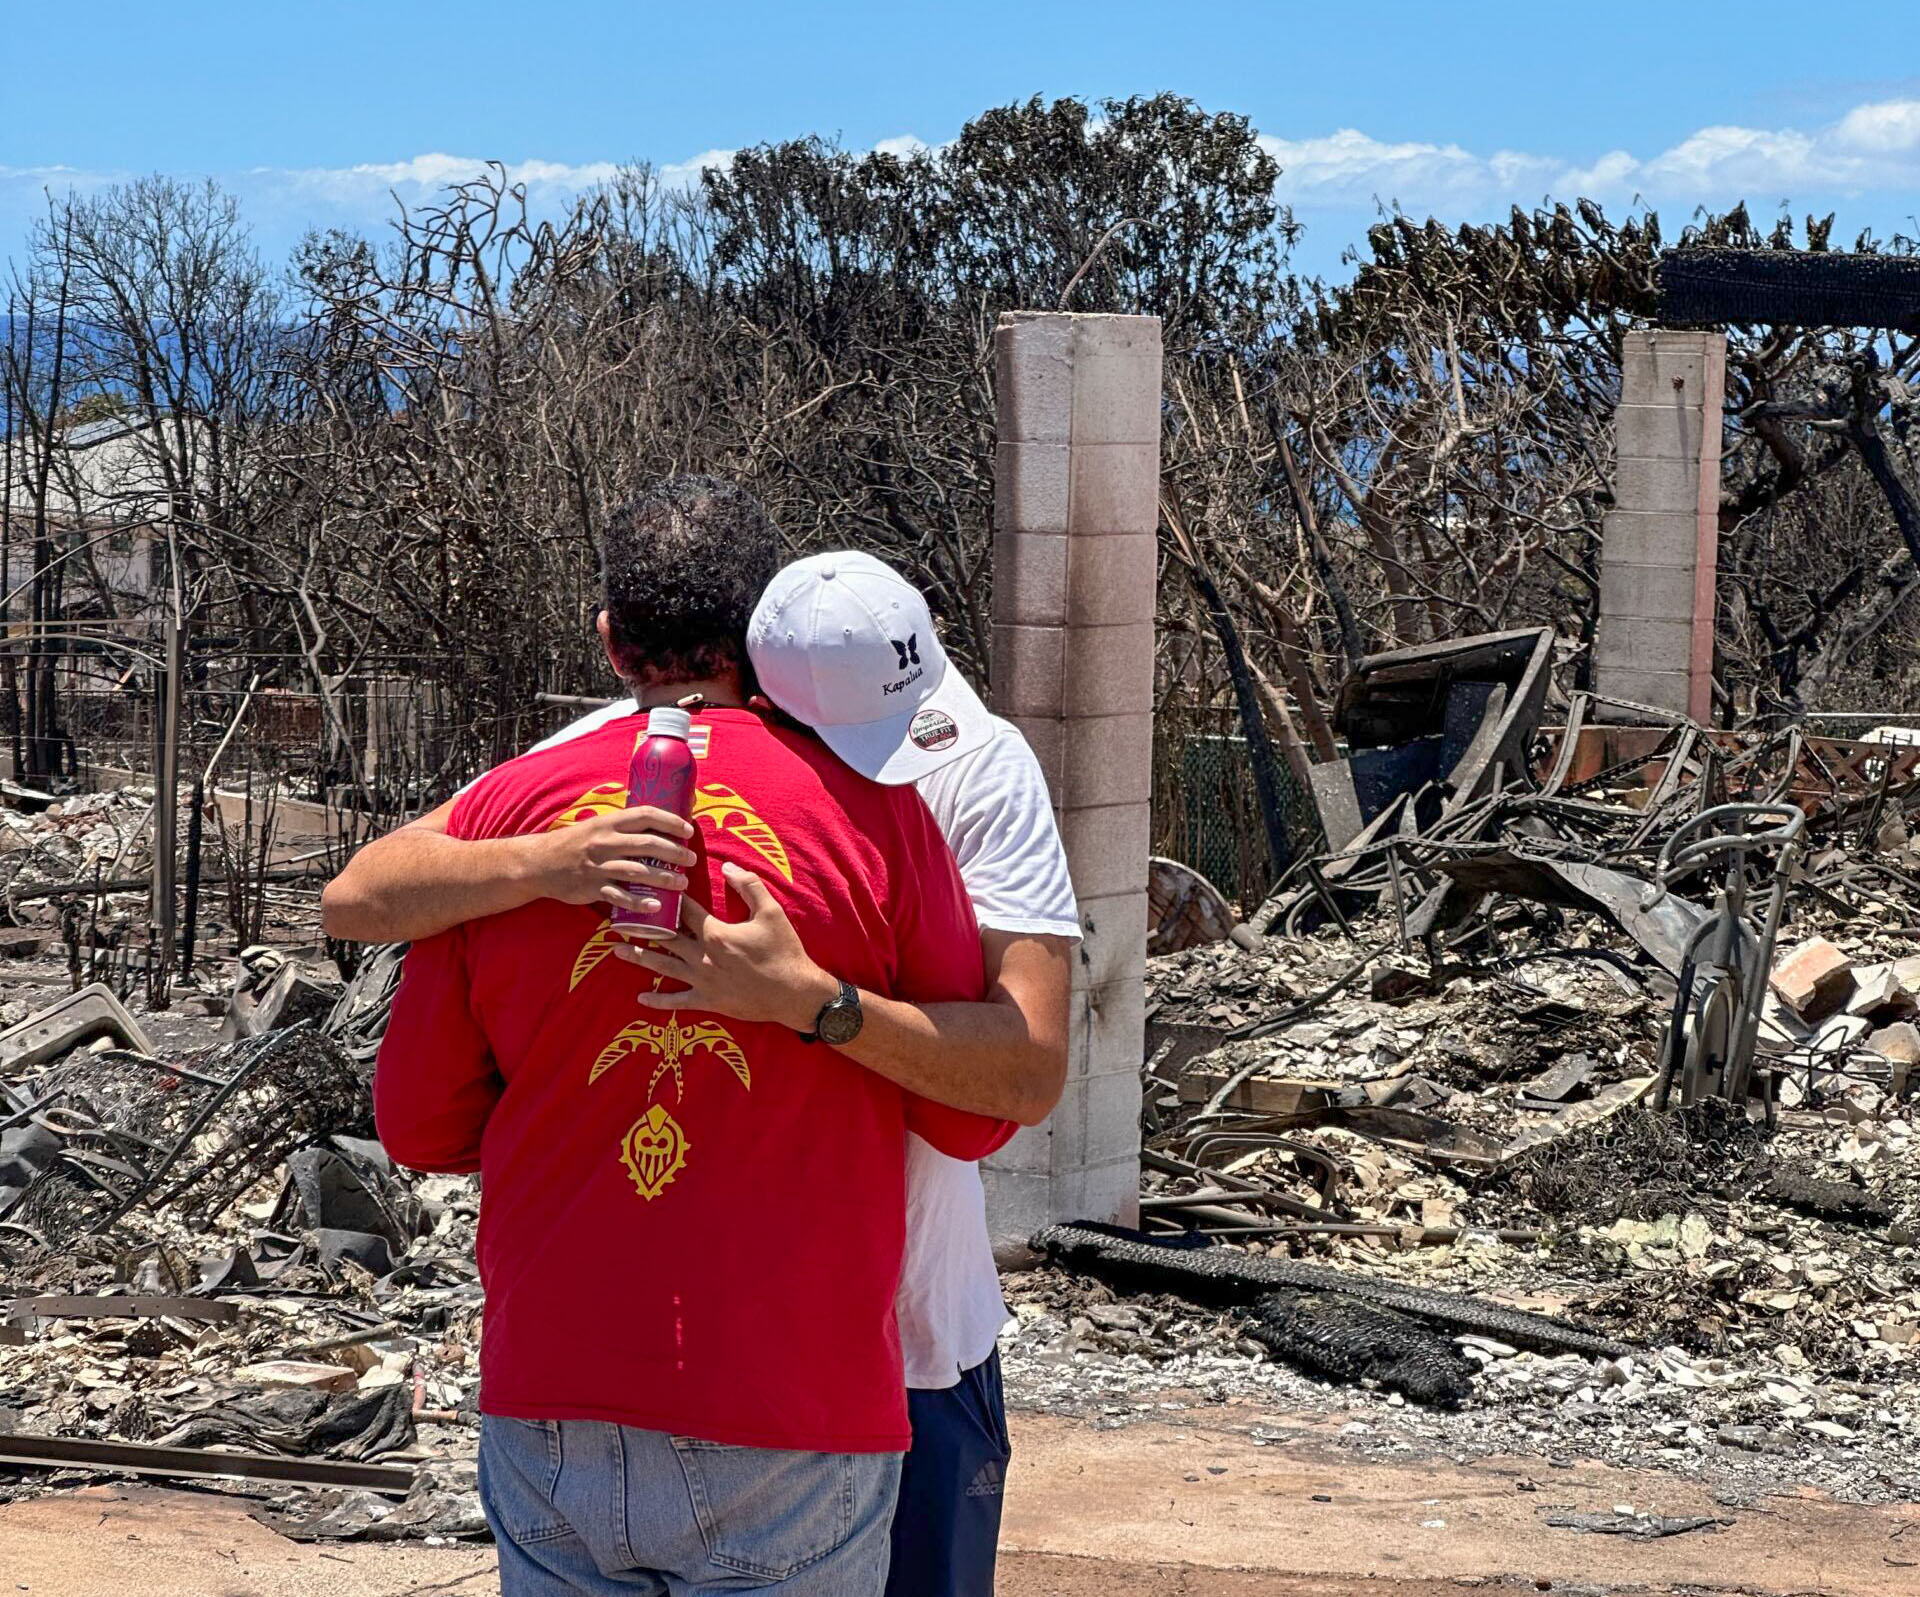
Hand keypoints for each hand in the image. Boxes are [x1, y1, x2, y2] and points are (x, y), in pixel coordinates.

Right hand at [524, 806, 697, 914]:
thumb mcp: (598, 826)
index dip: (670, 821)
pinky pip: (620, 896)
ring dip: (664, 878)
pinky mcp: (592, 887)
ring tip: (682, 884)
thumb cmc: (576, 843)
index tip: (689, 830)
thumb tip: (659, 822)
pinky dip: (639, 902)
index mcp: (609, 822)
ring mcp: (598, 865)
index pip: (646, 815)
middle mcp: (605, 842)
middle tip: (692, 860)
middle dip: (675, 852)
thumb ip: (624, 826)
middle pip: (648, 844)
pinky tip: (656, 907)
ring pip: (638, 871)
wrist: (540, 862)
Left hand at [614, 862, 838, 1031]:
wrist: (795, 994)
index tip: (652, 886)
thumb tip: (727, 866)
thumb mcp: (771, 913)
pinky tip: (641, 997)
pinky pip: (677, 1001)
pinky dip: (658, 1000)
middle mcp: (702, 957)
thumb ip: (749, 886)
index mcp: (715, 933)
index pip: (686, 911)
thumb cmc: (784, 951)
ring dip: (639, 957)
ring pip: (663, 966)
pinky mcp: (708, 1001)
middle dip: (641, 927)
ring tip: (616, 950)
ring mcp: (702, 981)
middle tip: (617, 919)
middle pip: (665, 938)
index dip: (669, 897)